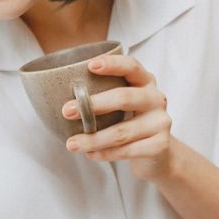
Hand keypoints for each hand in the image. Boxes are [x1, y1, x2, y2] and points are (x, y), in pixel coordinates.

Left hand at [61, 55, 172, 181]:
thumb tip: (58, 93)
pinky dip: (106, 153)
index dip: (113, 64)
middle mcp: (156, 98)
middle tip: (66, 111)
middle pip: (125, 98)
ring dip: (94, 138)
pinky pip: (127, 150)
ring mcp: (161, 122)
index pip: (131, 66)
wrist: (159, 154)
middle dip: (93, 105)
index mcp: (145, 81)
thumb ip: (103, 93)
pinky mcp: (161, 145)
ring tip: (71, 144)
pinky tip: (89, 154)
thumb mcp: (122, 103)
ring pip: (122, 131)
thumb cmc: (130, 121)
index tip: (90, 66)